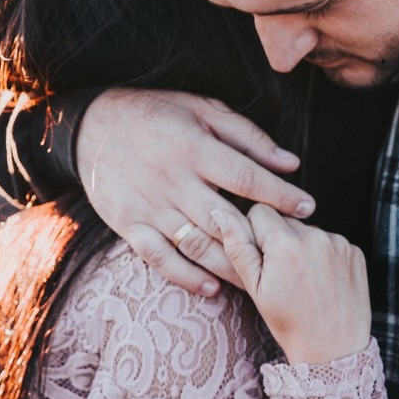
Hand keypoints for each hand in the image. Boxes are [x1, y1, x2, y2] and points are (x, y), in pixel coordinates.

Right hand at [76, 88, 315, 294]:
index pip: (245, 176)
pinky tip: (212, 288)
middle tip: (288, 255)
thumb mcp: (203, 109)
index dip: (279, 194)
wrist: (90, 126)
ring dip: (230, 266)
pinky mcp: (128, 225)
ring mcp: (149, 206)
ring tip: (260, 279)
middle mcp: (172, 180)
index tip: (307, 207)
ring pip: (196, 244)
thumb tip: (291, 162)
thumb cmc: (156, 114)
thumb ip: (248, 136)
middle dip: (261, 239)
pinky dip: (186, 277)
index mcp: (193, 148)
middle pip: (224, 219)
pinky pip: (160, 259)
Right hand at [212, 204, 370, 364]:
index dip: (255, 234)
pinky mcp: (355, 252)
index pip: (259, 211)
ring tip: (303, 282)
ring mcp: (339, 243)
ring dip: (302, 248)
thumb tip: (219, 212)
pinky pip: (331, 242)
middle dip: (278, 241)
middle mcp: (316, 236)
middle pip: (285, 220)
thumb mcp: (255, 288)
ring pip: (308, 231)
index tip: (261, 260)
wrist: (334, 349)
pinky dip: (324, 256)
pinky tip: (322, 282)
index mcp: (286, 244)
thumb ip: (238, 246)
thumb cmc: (290, 323)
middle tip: (282, 276)